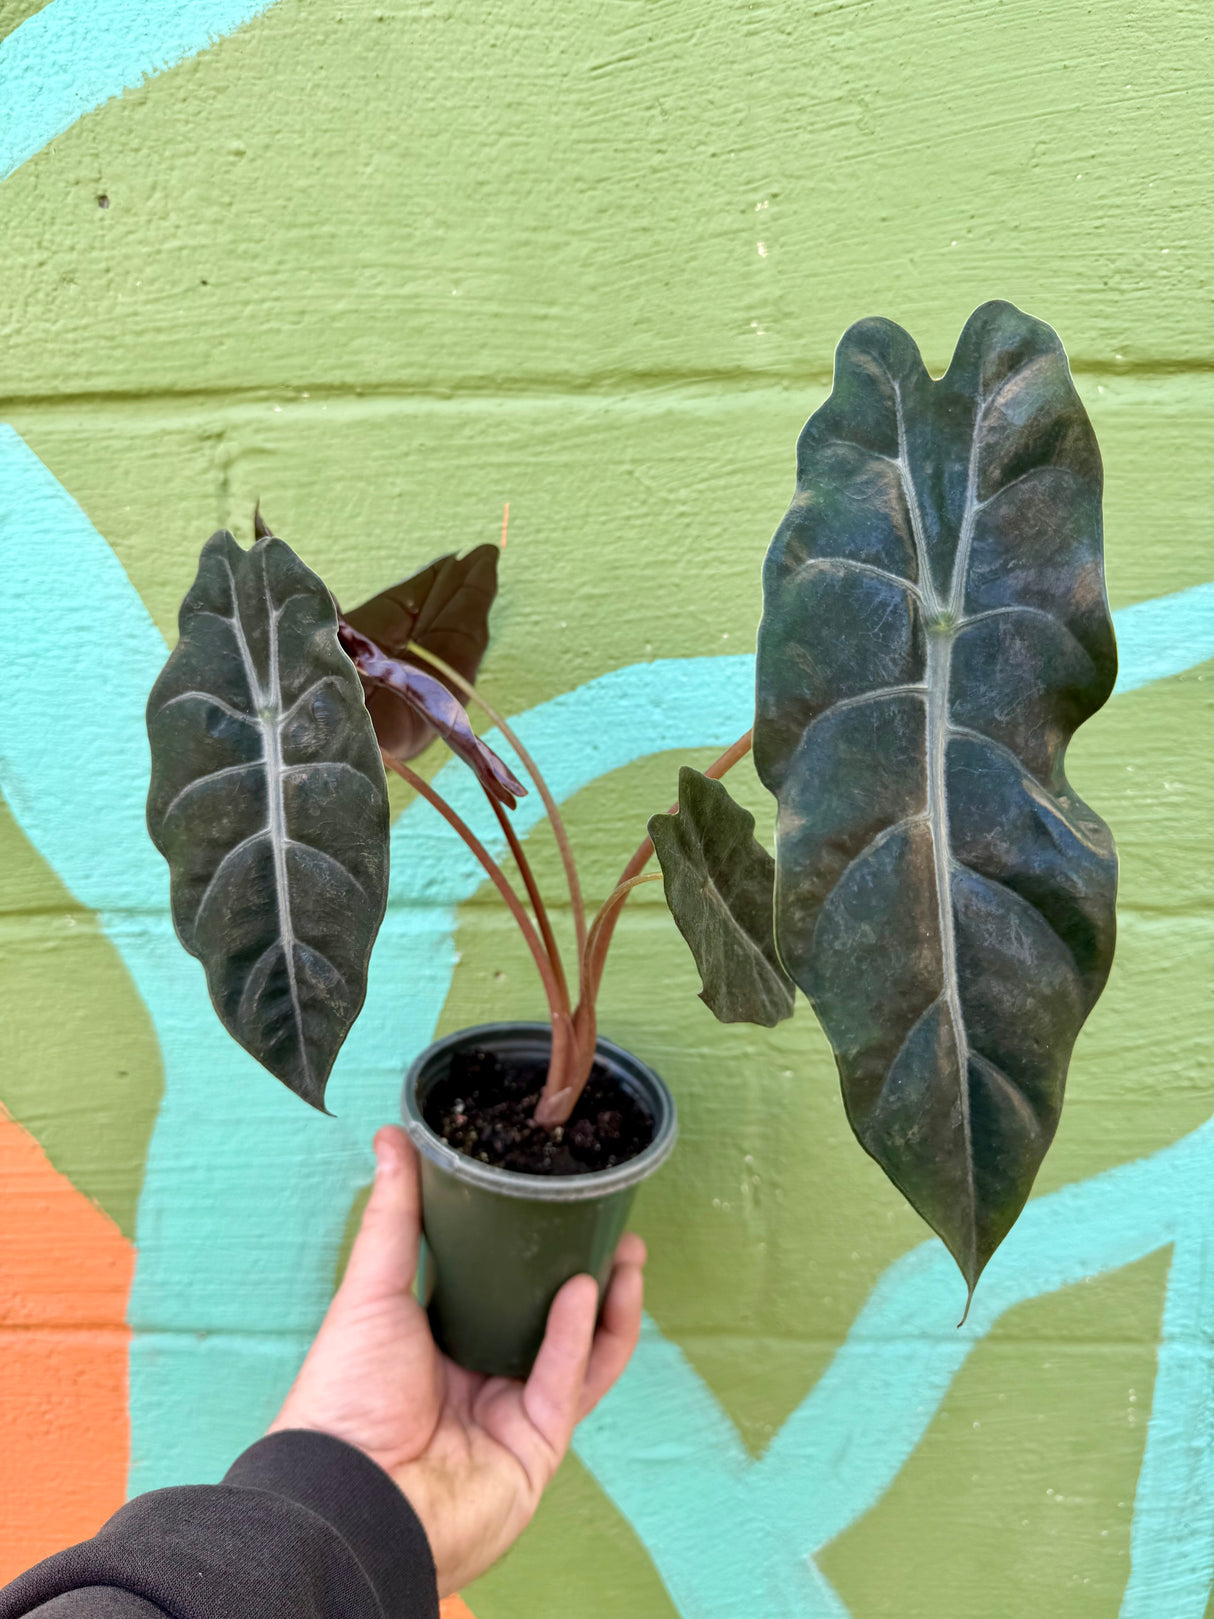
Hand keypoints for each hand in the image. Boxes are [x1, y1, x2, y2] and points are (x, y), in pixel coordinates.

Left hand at [269, 1125, 646, 1596]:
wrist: (351, 1496)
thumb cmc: (345, 1398)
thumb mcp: (372, 1291)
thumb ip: (394, 1215)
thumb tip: (391, 1134)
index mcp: (442, 1343)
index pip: (502, 1288)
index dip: (536, 1249)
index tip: (562, 1202)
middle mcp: (485, 1376)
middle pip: (553, 1317)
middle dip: (590, 1271)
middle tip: (615, 1223)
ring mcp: (515, 1413)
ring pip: (581, 1350)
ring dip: (608, 1301)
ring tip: (626, 1249)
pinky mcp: (538, 1445)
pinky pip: (569, 1382)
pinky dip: (580, 1335)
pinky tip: (583, 1289)